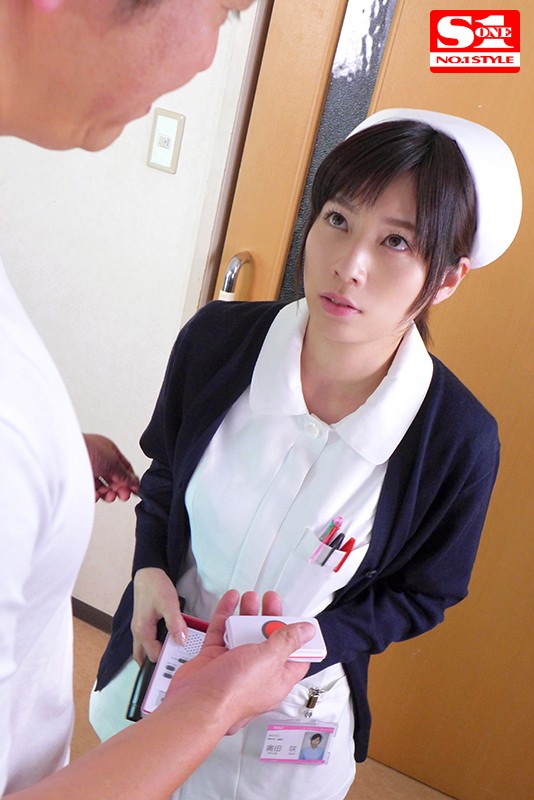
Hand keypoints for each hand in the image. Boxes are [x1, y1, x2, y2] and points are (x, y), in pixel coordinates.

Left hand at [83, 433, 139, 501]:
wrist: (62, 455)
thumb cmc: (85, 449)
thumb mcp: (114, 462)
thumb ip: (125, 475)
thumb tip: (134, 483)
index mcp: (109, 450)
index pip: (124, 467)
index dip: (130, 479)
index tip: (135, 491)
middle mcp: (98, 459)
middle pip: (113, 477)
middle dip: (119, 488)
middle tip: (123, 495)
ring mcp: (87, 469)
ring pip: (102, 485)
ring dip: (107, 493)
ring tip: (108, 496)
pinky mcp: (78, 480)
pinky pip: (90, 490)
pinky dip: (94, 495)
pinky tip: (95, 495)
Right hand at [131, 568, 187, 664]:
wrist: (148, 572)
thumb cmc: (156, 587)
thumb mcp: (169, 604)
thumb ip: (175, 623)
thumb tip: (181, 642)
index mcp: (142, 631)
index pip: (154, 656)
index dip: (167, 659)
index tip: (182, 658)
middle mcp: (137, 633)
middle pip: (144, 657)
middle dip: (158, 662)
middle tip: (175, 662)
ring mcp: (138, 628)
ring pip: (144, 650)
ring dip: (156, 653)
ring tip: (172, 654)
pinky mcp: (143, 623)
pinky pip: (147, 641)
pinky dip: (155, 645)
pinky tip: (167, 640)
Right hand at [165, 590, 314, 734]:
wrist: (196, 702)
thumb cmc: (233, 693)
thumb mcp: (270, 659)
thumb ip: (288, 641)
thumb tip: (307, 631)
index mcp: (277, 679)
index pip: (294, 657)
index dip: (298, 638)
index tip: (298, 620)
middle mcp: (256, 673)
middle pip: (268, 641)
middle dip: (270, 618)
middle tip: (270, 600)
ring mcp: (233, 665)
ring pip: (243, 634)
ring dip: (247, 614)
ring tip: (250, 597)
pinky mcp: (213, 659)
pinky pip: (221, 631)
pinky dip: (226, 614)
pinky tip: (230, 601)